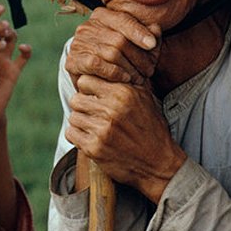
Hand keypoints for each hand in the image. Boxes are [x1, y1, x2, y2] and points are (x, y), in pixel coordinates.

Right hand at [66, 6, 160, 89]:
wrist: (95, 78)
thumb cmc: (119, 58)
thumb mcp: (136, 45)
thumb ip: (148, 36)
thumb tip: (156, 30)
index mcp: (102, 16)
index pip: (123, 20)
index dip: (139, 32)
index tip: (152, 45)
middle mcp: (87, 26)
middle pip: (119, 39)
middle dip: (138, 57)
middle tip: (149, 70)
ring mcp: (78, 43)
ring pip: (111, 53)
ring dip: (130, 68)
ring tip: (140, 77)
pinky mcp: (73, 61)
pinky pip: (97, 64)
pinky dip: (114, 72)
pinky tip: (125, 78)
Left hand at [66, 74, 185, 202]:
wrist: (159, 165)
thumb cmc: (151, 129)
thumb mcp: (144, 99)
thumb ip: (123, 82)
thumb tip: (103, 65)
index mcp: (123, 93)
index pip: (85, 80)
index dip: (88, 89)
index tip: (94, 97)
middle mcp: (111, 110)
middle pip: (76, 99)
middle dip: (84, 106)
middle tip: (94, 114)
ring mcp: (102, 130)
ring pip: (73, 116)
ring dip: (81, 122)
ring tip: (95, 127)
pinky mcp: (94, 148)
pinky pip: (71, 133)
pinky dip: (78, 136)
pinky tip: (91, 137)